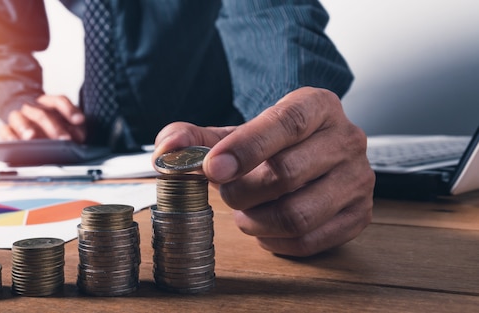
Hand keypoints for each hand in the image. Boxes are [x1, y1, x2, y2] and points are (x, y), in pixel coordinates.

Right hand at [0, 94, 86, 141]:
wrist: (25, 119)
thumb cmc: (48, 123)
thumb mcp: (64, 122)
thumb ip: (74, 128)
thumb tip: (78, 137)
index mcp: (48, 103)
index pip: (59, 101)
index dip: (69, 110)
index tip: (79, 120)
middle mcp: (32, 108)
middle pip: (42, 114)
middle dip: (54, 128)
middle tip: (63, 139)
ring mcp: (18, 117)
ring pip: (19, 118)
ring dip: (25, 128)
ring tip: (31, 137)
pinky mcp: (6, 129)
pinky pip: (4, 130)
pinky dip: (9, 136)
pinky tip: (14, 143)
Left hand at [153, 87, 374, 256]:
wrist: (312, 152)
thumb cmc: (272, 144)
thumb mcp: (235, 132)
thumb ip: (196, 137)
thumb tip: (166, 150)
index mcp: (317, 106)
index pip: (286, 124)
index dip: (245, 148)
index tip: (211, 167)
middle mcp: (346, 139)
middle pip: (287, 173)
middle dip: (241, 190)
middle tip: (226, 191)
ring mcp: (358, 179)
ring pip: (298, 214)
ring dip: (256, 220)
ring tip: (245, 212)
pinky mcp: (360, 214)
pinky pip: (310, 240)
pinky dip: (275, 241)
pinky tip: (265, 226)